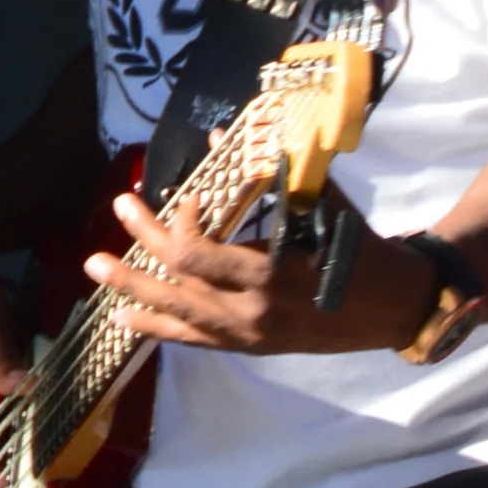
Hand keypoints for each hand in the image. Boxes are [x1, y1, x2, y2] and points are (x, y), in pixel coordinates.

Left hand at [84, 182, 439, 354]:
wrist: (393, 308)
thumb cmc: (359, 249)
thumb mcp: (323, 207)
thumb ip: (272, 175)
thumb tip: (218, 138)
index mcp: (268, 275)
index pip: (197, 254)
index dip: (178, 223)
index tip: (187, 195)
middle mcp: (249, 312)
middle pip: (176, 280)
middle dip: (140, 245)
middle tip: (117, 208)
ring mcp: (246, 336)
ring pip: (176, 315)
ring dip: (132, 290)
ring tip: (95, 270)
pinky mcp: (249, 348)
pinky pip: (193, 340)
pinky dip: (158, 327)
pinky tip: (126, 317)